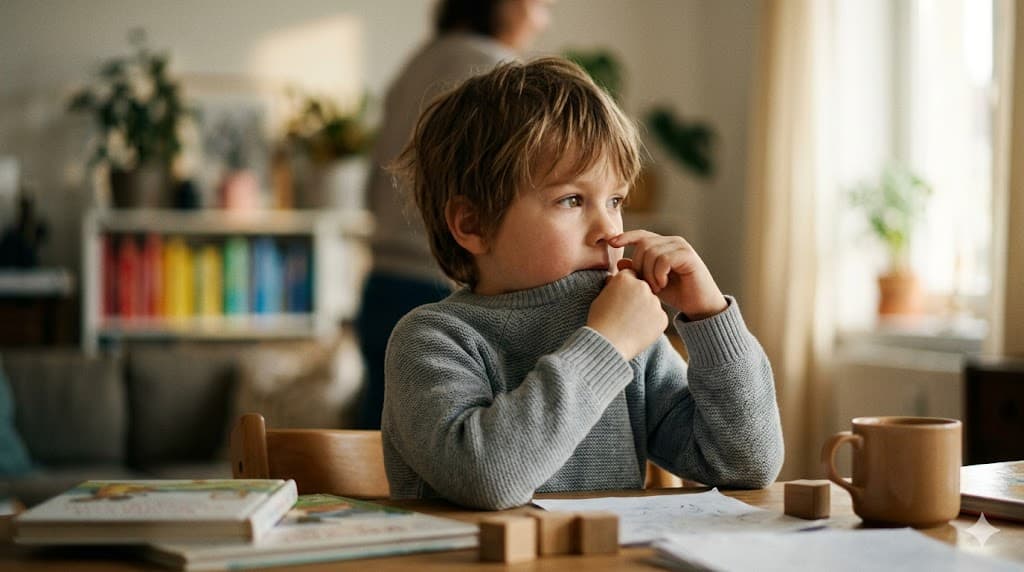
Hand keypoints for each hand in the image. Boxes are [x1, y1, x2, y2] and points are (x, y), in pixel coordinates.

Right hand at [587, 268, 667, 359]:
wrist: (608, 344)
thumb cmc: (599, 322)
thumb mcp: (600, 297)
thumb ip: (611, 286)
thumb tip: (612, 279)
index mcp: (625, 278)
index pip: (631, 276)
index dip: (625, 288)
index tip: (621, 299)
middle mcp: (642, 287)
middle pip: (643, 288)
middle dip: (637, 298)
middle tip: (626, 314)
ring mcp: (654, 302)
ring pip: (651, 304)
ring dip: (645, 311)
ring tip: (630, 325)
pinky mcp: (662, 318)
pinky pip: (658, 318)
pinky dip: (651, 324)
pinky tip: (638, 332)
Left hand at [609, 230, 726, 319]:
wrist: (700, 306)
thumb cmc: (677, 294)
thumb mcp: (652, 284)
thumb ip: (638, 273)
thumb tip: (620, 262)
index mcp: (663, 245)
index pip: (641, 235)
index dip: (626, 237)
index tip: (611, 243)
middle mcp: (673, 242)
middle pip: (643, 245)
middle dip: (639, 266)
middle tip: (645, 285)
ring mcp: (682, 247)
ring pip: (652, 252)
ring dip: (649, 273)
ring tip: (655, 287)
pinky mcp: (688, 256)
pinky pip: (663, 259)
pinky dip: (658, 274)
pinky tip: (663, 284)